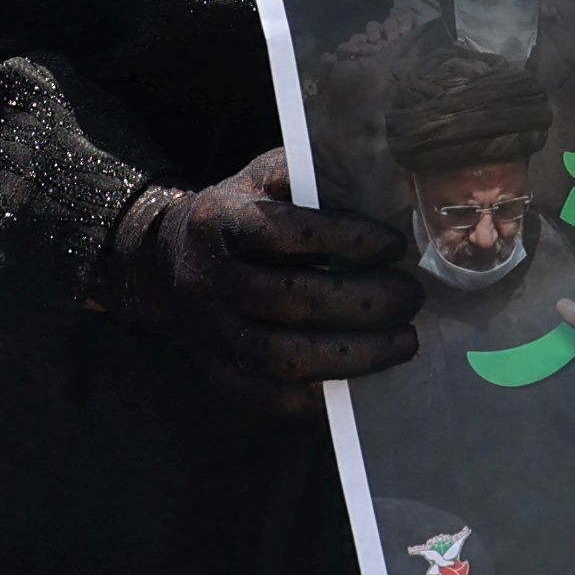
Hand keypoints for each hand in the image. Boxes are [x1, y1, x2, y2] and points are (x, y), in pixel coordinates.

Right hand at [116, 149, 417, 413]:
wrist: (164, 264)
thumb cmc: (236, 215)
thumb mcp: (259, 178)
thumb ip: (306, 176)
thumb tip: (377, 187)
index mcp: (220, 220)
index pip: (285, 232)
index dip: (346, 240)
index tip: (393, 245)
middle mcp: (210, 279)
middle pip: (291, 299)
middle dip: (365, 301)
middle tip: (410, 296)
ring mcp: (210, 332)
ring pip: (283, 356)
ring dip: (355, 355)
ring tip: (403, 341)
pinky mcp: (217, 373)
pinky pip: (270, 397)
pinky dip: (322, 394)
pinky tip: (362, 377)